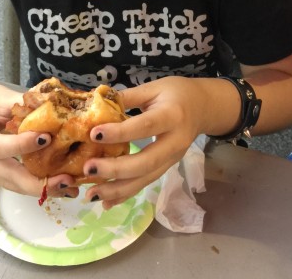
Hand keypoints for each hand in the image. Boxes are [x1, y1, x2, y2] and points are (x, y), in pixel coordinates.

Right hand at [0, 82, 78, 197]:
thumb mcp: (4, 97)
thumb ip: (26, 105)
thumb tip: (54, 109)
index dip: (21, 146)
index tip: (47, 138)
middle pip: (8, 176)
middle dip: (38, 182)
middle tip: (66, 179)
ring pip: (15, 185)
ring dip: (43, 188)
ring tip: (69, 186)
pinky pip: (17, 184)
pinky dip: (38, 185)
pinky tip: (60, 185)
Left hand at [80, 76, 204, 208]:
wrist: (204, 107)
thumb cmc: (176, 93)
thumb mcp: (153, 88)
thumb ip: (127, 97)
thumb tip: (96, 103)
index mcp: (172, 115)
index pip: (145, 126)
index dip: (120, 132)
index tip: (94, 134)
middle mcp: (174, 142)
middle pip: (146, 161)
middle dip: (116, 169)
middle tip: (88, 169)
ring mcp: (172, 159)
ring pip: (146, 178)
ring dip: (118, 190)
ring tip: (92, 195)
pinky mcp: (167, 167)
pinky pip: (146, 182)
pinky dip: (126, 194)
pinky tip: (107, 202)